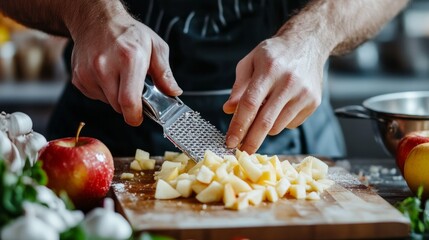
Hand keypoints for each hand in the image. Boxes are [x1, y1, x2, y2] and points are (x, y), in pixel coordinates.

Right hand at [70, 14, 181, 125]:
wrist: (96, 20)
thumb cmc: (128, 33)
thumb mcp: (155, 46)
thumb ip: (165, 73)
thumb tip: (173, 92)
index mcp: (129, 59)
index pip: (129, 101)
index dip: (135, 116)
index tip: (139, 117)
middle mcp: (105, 66)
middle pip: (118, 106)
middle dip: (128, 104)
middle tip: (134, 89)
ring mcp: (88, 72)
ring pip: (107, 102)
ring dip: (116, 96)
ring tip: (119, 76)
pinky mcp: (78, 77)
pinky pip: (95, 96)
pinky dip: (104, 91)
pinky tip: (107, 75)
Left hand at [223, 35, 327, 153]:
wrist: (308, 43)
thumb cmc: (274, 53)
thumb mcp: (250, 62)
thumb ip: (239, 86)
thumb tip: (228, 110)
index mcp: (270, 69)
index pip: (250, 104)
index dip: (238, 125)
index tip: (229, 141)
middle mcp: (289, 82)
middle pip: (265, 121)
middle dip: (250, 141)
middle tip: (240, 152)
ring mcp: (304, 94)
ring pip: (277, 126)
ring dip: (264, 129)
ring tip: (262, 113)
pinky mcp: (314, 102)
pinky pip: (290, 124)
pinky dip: (280, 122)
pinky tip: (280, 106)